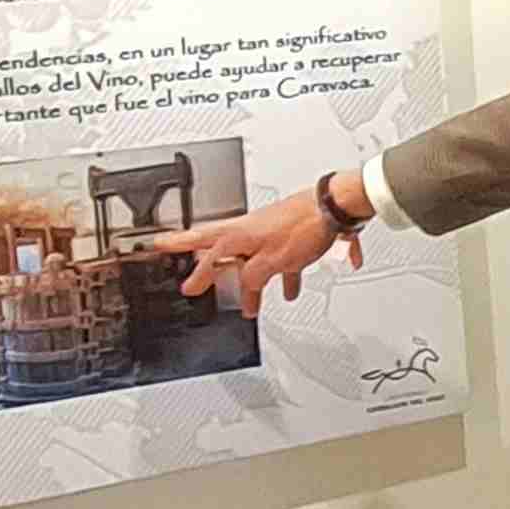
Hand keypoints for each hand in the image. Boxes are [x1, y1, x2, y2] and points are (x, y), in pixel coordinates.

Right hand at [173, 185, 360, 316]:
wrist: (335, 207)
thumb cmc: (305, 226)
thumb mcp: (272, 261)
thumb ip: (253, 277)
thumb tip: (245, 286)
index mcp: (239, 235)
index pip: (209, 257)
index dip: (197, 276)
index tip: (187, 287)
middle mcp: (251, 230)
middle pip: (219, 246)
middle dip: (200, 255)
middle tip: (174, 250)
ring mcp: (271, 232)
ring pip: (254, 258)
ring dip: (252, 281)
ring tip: (251, 301)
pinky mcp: (292, 236)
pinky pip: (284, 260)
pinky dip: (287, 275)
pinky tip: (295, 288)